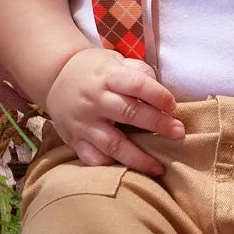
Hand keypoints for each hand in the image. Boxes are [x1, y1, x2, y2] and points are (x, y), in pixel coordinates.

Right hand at [46, 49, 183, 175]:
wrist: (55, 78)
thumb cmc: (97, 71)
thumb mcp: (116, 61)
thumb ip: (140, 73)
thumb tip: (163, 96)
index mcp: (107, 76)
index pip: (135, 84)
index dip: (157, 95)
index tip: (173, 106)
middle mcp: (94, 100)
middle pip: (128, 113)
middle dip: (157, 125)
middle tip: (179, 133)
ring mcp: (83, 123)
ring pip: (112, 144)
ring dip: (138, 157)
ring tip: (159, 167)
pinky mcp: (74, 141)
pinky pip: (93, 159)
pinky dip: (112, 167)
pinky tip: (130, 172)